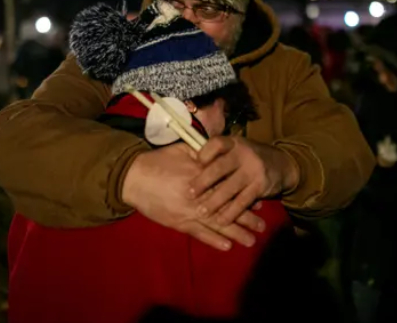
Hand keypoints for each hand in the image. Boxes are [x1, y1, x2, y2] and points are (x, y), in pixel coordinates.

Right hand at [122, 143, 264, 250]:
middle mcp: (201, 196)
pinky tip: (228, 246)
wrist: (134, 177)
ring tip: (252, 241)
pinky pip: (200, 234)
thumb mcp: (183, 151)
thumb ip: (203, 154)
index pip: (229, 187)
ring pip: (218, 224)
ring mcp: (190, 211)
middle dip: (247, 218)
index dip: (244, 196)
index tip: (258, 202)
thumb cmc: (158, 161)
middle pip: (229, 208)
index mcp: (204, 176)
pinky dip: (213, 240)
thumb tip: (219, 155)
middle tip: (263, 226)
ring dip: (236, 233)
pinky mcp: (179, 223)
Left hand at [190, 136, 298, 226]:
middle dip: (203, 181)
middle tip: (190, 193)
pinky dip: (231, 212)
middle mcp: (243, 154)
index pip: (217, 143)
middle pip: (220, 167)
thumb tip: (189, 162)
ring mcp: (253, 170)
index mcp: (234, 143)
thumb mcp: (236, 149)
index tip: (194, 163)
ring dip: (215, 201)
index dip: (205, 153)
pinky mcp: (260, 186)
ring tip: (201, 212)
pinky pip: (243, 201)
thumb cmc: (248, 157)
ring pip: (230, 187)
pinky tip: (221, 220)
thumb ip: (217, 154)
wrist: (282, 164)